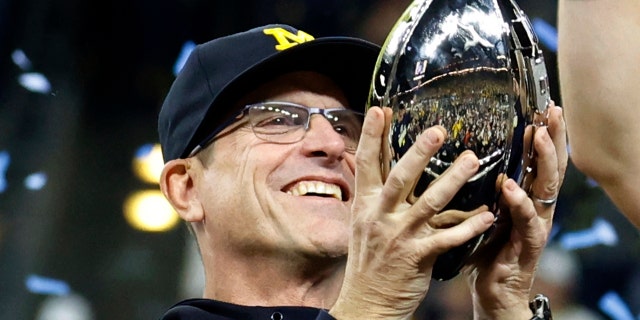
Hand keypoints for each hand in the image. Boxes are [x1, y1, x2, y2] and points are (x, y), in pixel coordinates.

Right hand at [330, 107, 494, 319]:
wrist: (368, 302)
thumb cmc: (370, 261)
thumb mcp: (365, 224)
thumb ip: (376, 196)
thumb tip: (381, 166)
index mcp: (365, 205)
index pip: (366, 164)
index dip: (371, 136)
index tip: (380, 110)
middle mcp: (380, 216)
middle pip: (400, 178)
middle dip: (418, 153)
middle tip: (438, 130)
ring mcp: (398, 236)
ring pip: (429, 204)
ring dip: (453, 180)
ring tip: (471, 160)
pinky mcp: (417, 256)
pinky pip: (447, 239)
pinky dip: (468, 227)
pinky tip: (488, 216)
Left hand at [465, 105, 567, 319]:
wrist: (492, 290)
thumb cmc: (486, 247)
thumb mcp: (481, 209)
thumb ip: (479, 185)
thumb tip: (459, 154)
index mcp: (525, 196)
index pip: (539, 159)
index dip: (544, 133)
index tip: (542, 105)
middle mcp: (536, 207)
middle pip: (550, 166)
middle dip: (553, 137)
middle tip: (551, 111)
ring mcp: (536, 226)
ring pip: (547, 189)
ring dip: (545, 162)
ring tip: (538, 137)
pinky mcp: (528, 246)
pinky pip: (528, 223)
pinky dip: (520, 204)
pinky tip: (511, 187)